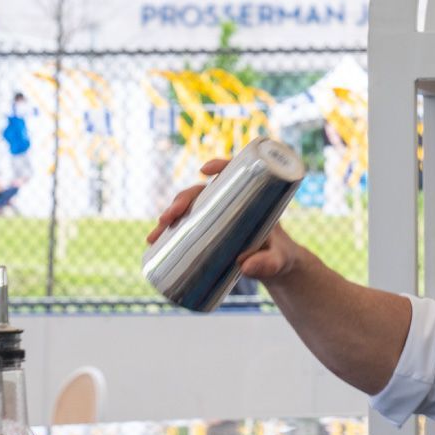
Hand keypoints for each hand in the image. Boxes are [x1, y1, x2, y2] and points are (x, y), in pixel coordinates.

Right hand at [146, 159, 304, 282]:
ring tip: (154, 235)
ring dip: (169, 217)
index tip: (205, 170)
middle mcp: (231, 204)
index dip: (220, 166)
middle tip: (169, 217)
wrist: (278, 268)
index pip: (236, 174)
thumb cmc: (281, 257)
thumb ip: (268, 264)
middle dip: (182, 200)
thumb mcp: (278, 261)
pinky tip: (153, 241)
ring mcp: (218, 218)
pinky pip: (186, 226)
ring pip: (190, 209)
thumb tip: (245, 266)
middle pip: (204, 192)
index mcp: (252, 200)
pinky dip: (169, 232)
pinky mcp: (209, 232)